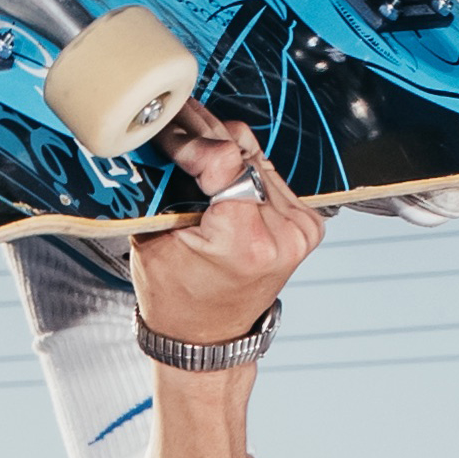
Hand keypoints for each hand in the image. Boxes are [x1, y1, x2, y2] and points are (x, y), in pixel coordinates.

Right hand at [128, 112, 320, 352]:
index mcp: (246, 241)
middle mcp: (282, 234)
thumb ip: (162, 185)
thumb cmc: (175, 296)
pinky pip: (268, 175)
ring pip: (256, 157)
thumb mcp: (152, 240)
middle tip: (171, 121)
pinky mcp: (306, 225)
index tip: (166, 134)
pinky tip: (217, 172)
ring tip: (189, 142)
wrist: (208, 336)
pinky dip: (242, 168)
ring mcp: (299, 230)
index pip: (224, 158)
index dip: (190, 140)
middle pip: (242, 151)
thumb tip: (162, 131)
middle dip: (202, 134)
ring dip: (222, 147)